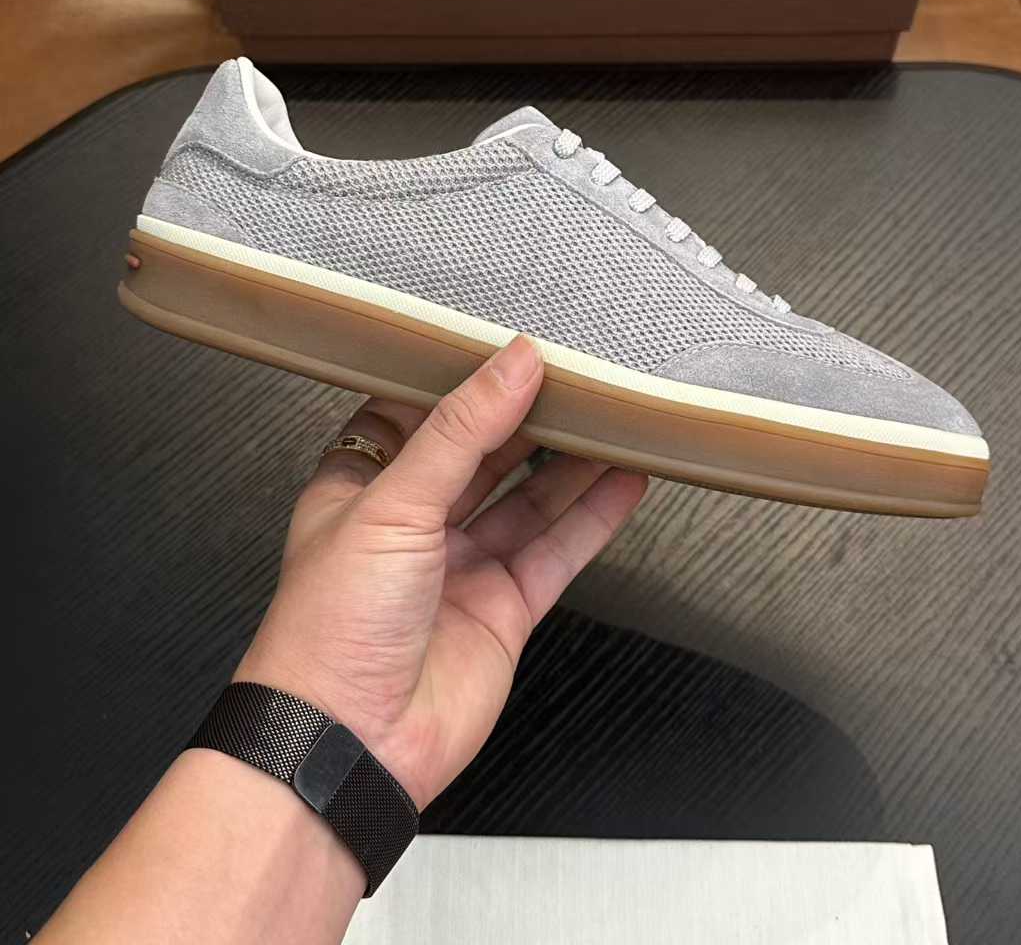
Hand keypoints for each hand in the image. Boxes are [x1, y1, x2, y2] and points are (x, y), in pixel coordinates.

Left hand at [234, 335, 646, 811]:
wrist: (347, 743)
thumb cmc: (329, 627)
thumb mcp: (391, 503)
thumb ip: (461, 430)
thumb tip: (512, 362)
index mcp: (361, 487)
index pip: (418, 414)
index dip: (462, 381)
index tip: (509, 344)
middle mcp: (412, 524)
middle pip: (482, 453)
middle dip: (527, 415)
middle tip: (579, 372)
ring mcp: (460, 567)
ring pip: (527, 499)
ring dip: (571, 461)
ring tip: (615, 415)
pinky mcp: (502, 609)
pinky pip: (556, 551)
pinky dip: (593, 517)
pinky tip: (624, 481)